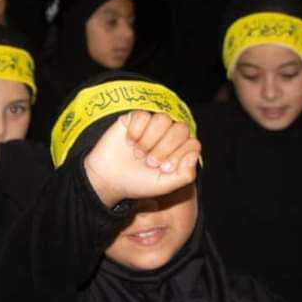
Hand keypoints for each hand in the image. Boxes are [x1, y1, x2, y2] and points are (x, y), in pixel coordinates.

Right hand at [84, 111, 200, 206]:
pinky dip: (135, 132)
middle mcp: (168, 135)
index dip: (179, 155)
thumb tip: (193, 154)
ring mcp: (152, 125)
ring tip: (138, 153)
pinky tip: (129, 142)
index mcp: (179, 150)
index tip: (164, 168)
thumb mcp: (164, 185)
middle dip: (164, 148)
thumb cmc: (137, 182)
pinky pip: (142, 115)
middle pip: (180, 129)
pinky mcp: (135, 118)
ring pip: (162, 119)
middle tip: (149, 162)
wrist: (108, 179)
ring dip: (149, 140)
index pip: (192, 144)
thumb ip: (185, 175)